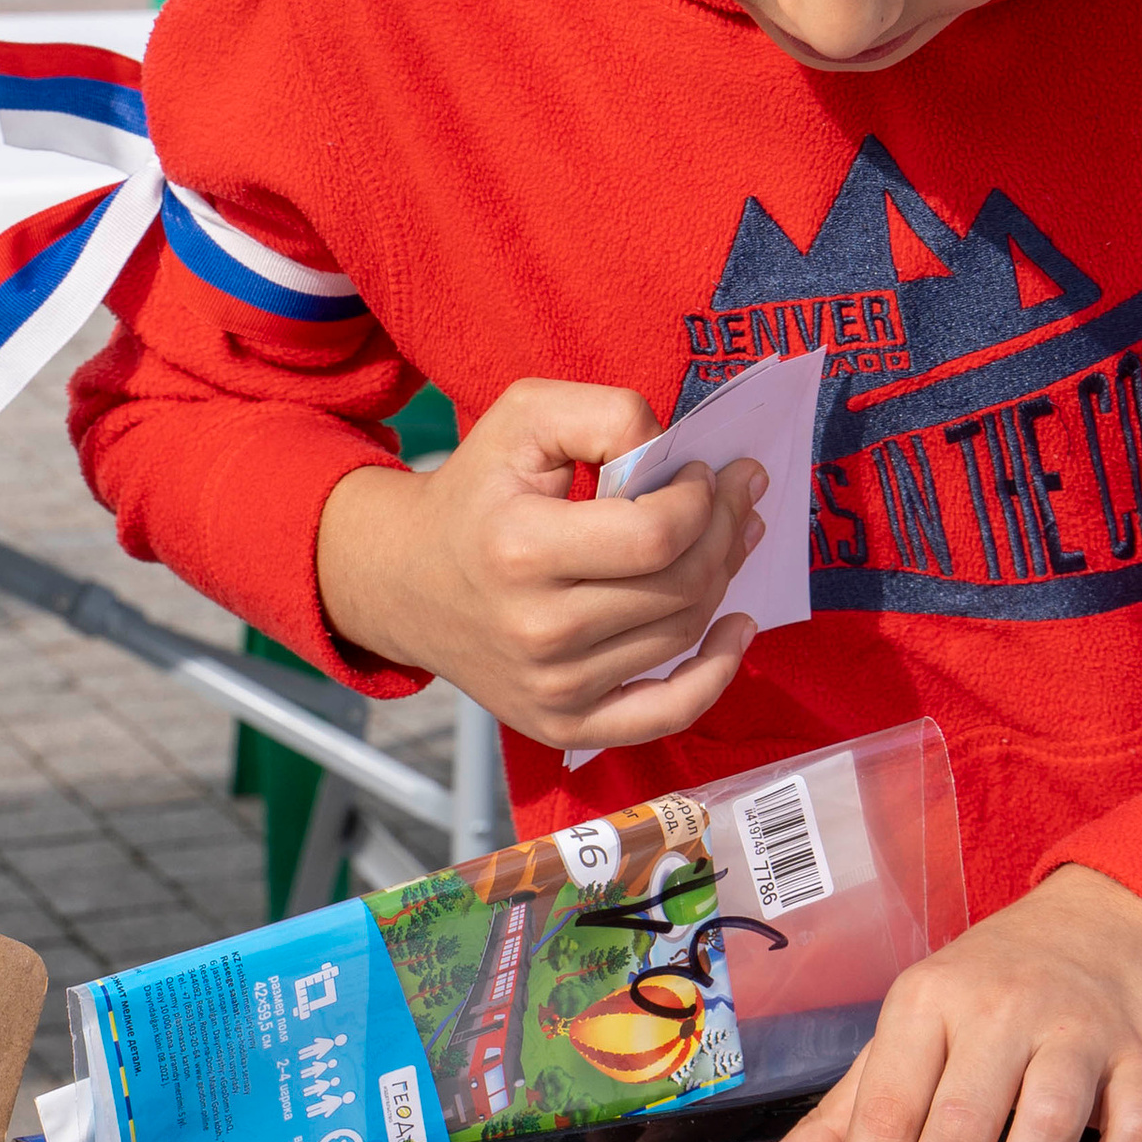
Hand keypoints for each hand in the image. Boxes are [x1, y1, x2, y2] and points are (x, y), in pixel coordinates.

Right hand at [314, 379, 765, 752]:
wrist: (404, 580)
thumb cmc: (476, 492)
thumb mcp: (526, 417)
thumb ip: (609, 416)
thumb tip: (678, 461)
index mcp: (521, 548)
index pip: (656, 536)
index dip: (702, 500)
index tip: (702, 473)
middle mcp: (536, 630)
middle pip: (679, 586)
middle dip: (726, 529)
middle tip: (738, 496)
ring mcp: (552, 687)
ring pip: (681, 632)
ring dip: (724, 578)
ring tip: (730, 536)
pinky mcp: (563, 724)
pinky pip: (666, 715)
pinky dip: (716, 675)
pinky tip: (736, 628)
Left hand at [732, 865, 1141, 1141]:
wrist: (1095, 929)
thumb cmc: (987, 995)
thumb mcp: (903, 1039)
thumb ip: (836, 1123)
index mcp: (929, 1000)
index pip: (887, 1108)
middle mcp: (1002, 1007)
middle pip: (960, 1123)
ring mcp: (1078, 1029)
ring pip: (1048, 1124)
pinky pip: (1133, 1130)